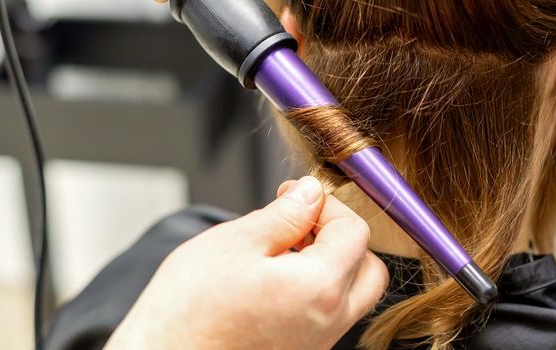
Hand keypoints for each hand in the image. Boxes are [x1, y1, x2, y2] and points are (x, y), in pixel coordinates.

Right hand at [105, 176, 388, 348]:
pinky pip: (324, 318)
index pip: (355, 232)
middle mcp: (329, 323)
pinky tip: (270, 281)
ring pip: (350, 297)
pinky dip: (312, 292)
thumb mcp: (235, 242)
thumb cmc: (187, 312)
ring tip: (279, 251)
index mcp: (321, 288)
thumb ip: (285, 215)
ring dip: (329, 265)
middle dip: (342, 237)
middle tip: (301, 222)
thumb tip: (311, 194)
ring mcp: (316, 345)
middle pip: (368, 269)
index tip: (295, 196)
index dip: (328, 204)